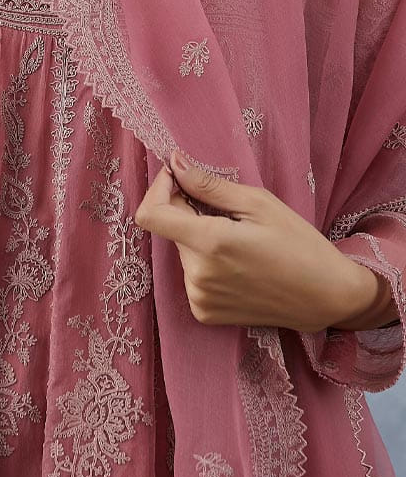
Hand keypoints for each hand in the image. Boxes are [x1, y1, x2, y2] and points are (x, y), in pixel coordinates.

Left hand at [133, 148, 394, 333]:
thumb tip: (175, 163)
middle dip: (190, 214)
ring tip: (240, 244)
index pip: (150, 215)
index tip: (178, 178)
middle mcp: (197, 275)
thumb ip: (209, 186)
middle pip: (172, 231)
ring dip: (200, 241)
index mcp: (210, 244)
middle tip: (229, 214)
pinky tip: (239, 267)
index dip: (159, 190)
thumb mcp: (260, 204)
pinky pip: (192, 278)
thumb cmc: (300, 244)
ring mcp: (199, 298)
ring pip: (183, 253)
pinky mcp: (204, 313)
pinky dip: (208, 266)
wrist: (325, 296)